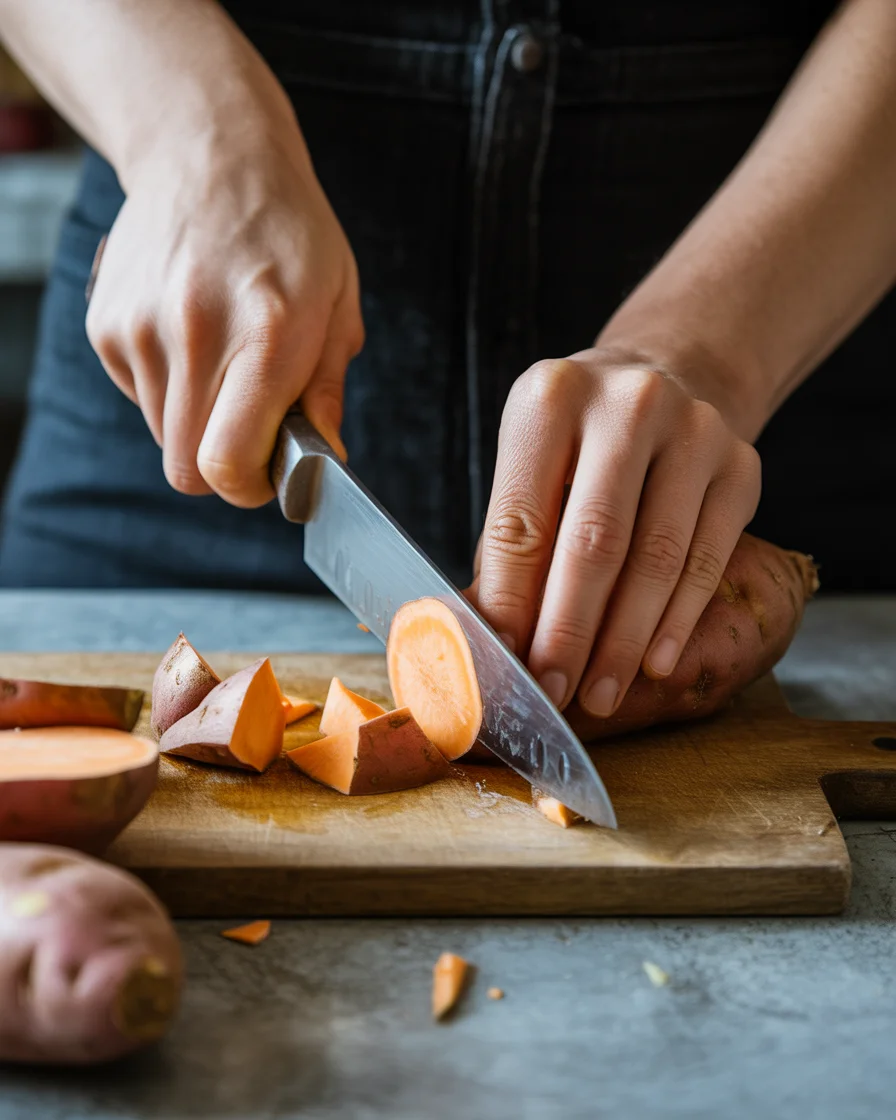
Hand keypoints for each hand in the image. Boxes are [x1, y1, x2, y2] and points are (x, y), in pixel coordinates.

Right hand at [86, 108, 362, 505]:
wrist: (210, 156)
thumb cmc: (288, 233)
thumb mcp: (337, 306)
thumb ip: (326, 390)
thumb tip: (323, 457)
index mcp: (265, 336)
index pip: (227, 464)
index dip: (248, 488)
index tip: (267, 474)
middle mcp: (194, 334)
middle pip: (187, 469)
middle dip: (223, 465)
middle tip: (252, 427)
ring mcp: (141, 328)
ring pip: (163, 436)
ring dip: (196, 421)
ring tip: (224, 360)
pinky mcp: (106, 325)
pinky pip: (139, 397)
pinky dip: (168, 387)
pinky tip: (192, 337)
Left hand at [468, 349, 760, 716]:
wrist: (668, 378)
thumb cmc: (580, 444)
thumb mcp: (531, 466)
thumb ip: (511, 546)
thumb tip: (490, 641)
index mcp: (550, 398)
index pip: (523, 521)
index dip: (512, 603)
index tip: (505, 664)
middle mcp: (627, 405)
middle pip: (594, 541)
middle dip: (570, 631)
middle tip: (555, 691)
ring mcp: (694, 429)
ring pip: (658, 557)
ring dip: (625, 639)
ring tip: (601, 692)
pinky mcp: (742, 464)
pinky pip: (708, 558)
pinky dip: (678, 619)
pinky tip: (655, 661)